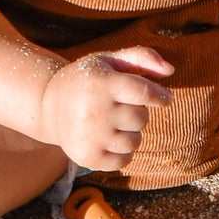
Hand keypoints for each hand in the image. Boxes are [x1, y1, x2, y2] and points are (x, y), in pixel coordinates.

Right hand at [36, 48, 173, 168]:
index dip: (161, 96)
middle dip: (138, 112)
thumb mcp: (110, 60)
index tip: (166, 98)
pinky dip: (122, 152)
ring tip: (112, 123)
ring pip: (134, 141)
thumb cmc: (88, 79)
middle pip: (141, 118)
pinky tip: (108, 139)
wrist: (48, 105)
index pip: (144, 93)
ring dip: (131, 133)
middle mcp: (94, 110)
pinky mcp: (86, 156)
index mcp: (100, 83)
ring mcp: (89, 136)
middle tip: (121, 107)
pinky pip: (123, 161)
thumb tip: (170, 70)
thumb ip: (142, 57)